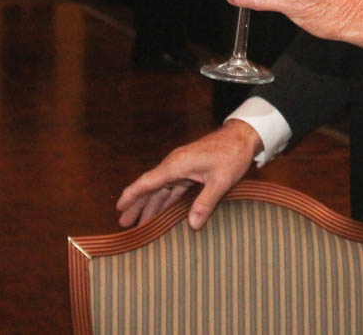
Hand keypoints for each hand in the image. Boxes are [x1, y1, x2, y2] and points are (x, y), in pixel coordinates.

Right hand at [116, 121, 260, 229]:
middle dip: (137, 205)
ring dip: (151, 205)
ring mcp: (183, 167)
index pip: (147, 182)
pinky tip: (162, 213)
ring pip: (162, 189)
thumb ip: (205, 202)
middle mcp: (175, 165)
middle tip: (124, 225)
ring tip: (139, 223)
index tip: (118, 208)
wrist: (244, 136)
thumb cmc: (232, 154)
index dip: (131, 195)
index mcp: (177, 165)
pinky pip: (174, 188)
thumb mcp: (221, 180)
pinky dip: (167, 201)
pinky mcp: (192, 170)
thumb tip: (192, 226)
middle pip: (151, 187)